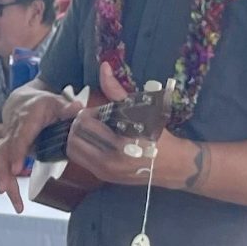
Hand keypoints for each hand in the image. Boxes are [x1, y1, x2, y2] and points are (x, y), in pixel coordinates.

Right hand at [0, 88, 80, 210]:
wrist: (22, 102)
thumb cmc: (42, 105)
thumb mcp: (56, 102)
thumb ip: (67, 108)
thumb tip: (77, 109)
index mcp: (28, 118)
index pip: (20, 136)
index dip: (17, 152)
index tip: (16, 168)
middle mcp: (14, 130)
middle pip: (3, 152)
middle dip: (2, 172)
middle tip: (4, 190)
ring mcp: (8, 141)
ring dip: (3, 181)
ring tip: (16, 203)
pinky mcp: (6, 150)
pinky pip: (2, 166)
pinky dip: (7, 183)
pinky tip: (16, 200)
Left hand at [64, 62, 198, 187]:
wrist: (173, 164)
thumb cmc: (158, 134)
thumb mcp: (140, 108)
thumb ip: (116, 90)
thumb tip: (103, 67)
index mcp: (119, 145)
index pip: (84, 125)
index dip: (86, 113)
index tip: (96, 110)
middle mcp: (109, 162)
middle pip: (73, 139)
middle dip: (78, 125)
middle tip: (90, 119)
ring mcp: (105, 173)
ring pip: (73, 151)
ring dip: (78, 137)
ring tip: (92, 129)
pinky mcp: (104, 178)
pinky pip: (81, 160)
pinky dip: (83, 147)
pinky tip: (96, 139)